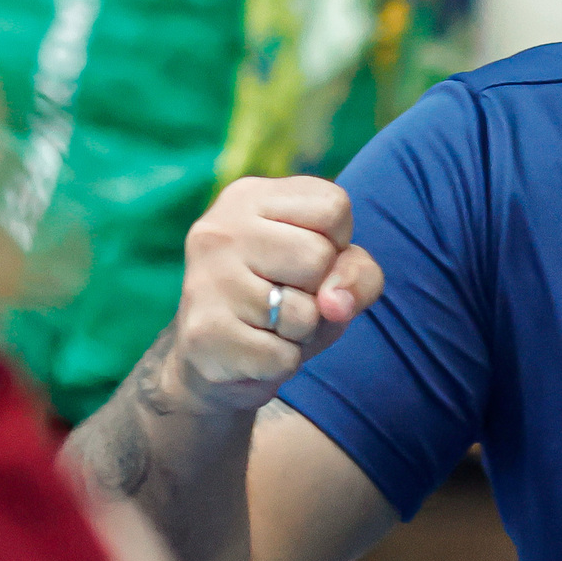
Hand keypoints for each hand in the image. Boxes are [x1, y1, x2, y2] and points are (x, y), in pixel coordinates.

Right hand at [157, 176, 383, 415]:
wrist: (213, 360)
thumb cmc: (284, 301)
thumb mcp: (332, 274)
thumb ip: (358, 274)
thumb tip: (335, 303)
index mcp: (249, 197)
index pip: (334, 206)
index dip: (336, 243)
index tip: (303, 258)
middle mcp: (219, 229)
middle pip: (319, 257)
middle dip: (318, 291)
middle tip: (284, 298)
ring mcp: (206, 280)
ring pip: (304, 312)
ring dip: (301, 332)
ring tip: (269, 325)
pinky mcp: (204, 335)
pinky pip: (283, 357)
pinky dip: (282, 363)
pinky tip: (252, 350)